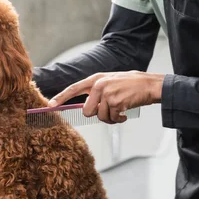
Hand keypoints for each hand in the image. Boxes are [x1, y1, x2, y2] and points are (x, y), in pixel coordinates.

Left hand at [48, 71, 163, 123]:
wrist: (148, 85)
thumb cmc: (131, 84)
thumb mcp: (110, 82)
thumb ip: (96, 92)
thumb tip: (85, 107)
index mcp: (96, 79)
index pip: (74, 88)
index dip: (61, 97)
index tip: (50, 105)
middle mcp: (99, 85)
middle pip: (87, 111)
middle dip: (97, 114)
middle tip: (109, 110)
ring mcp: (107, 94)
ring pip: (100, 117)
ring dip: (110, 118)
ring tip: (119, 111)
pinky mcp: (115, 102)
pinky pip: (111, 118)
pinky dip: (118, 119)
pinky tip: (124, 113)